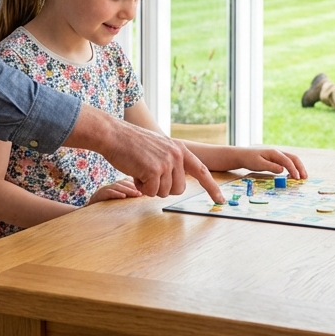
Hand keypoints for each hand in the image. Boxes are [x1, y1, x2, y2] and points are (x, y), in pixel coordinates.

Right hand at [69, 106, 224, 201]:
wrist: (114, 135)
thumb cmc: (131, 144)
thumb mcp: (159, 148)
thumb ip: (171, 162)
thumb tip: (176, 185)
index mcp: (180, 149)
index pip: (202, 171)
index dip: (212, 187)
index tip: (220, 201)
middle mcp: (177, 155)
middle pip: (178, 189)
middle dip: (163, 187)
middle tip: (149, 174)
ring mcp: (167, 162)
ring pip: (163, 192)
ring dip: (150, 187)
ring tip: (140, 169)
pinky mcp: (154, 170)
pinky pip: (151, 192)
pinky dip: (141, 187)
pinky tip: (135, 172)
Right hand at [87, 178, 142, 204]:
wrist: (89, 211)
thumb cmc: (106, 207)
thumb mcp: (119, 202)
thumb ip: (128, 198)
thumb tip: (142, 199)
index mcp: (117, 187)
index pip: (128, 182)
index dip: (137, 185)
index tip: (146, 190)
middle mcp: (111, 186)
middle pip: (124, 184)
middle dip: (135, 188)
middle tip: (143, 193)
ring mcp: (105, 189)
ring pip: (118, 187)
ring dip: (128, 190)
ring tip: (136, 195)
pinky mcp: (99, 195)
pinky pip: (109, 192)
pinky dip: (116, 194)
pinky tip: (123, 196)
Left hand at [226, 146, 307, 179]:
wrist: (241, 155)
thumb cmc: (249, 159)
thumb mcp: (258, 164)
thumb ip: (271, 167)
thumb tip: (283, 170)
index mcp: (274, 152)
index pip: (287, 161)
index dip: (293, 169)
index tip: (297, 178)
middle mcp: (277, 152)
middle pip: (293, 158)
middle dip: (300, 167)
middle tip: (305, 177)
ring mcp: (277, 155)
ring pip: (291, 159)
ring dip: (298, 167)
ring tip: (302, 177)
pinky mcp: (275, 159)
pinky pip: (287, 162)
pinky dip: (292, 167)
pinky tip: (292, 175)